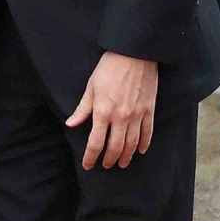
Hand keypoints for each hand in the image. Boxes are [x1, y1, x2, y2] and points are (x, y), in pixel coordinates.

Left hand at [66, 51, 158, 170]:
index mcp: (102, 112)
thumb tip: (70, 124)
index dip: (90, 157)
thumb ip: (82, 109)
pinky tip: (140, 151)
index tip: (88, 165)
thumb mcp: (90, 87)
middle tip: (106, 166)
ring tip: (122, 163)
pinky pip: (147, 132)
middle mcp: (120, 118)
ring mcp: (137, 115)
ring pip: (131, 143)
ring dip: (126, 156)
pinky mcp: (149, 110)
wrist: (134, 54)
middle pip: (115, 147)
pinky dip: (144, 144)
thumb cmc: (108, 68)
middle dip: (109, 160)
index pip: (95, 143)